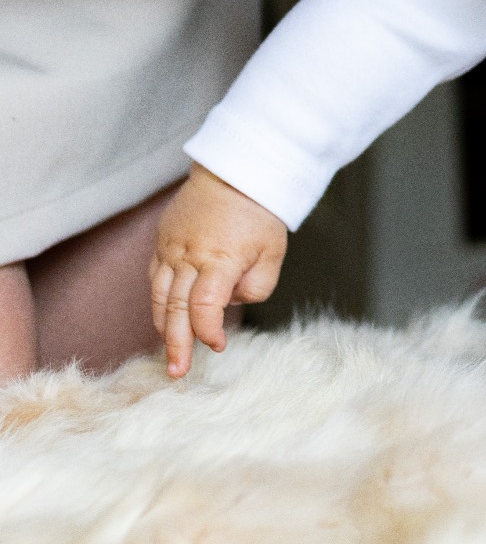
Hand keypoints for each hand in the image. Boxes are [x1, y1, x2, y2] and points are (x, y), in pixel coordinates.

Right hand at [149, 165, 287, 378]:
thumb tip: (229, 304)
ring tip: (170, 353)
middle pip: (175, 308)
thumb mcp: (273, 253)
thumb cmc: (259, 213)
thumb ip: (255, 287)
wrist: (234, 171)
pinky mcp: (162, 241)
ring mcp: (171, 247)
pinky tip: (166, 318)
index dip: (207, 332)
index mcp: (219, 259)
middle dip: (176, 344)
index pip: (204, 307)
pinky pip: (155, 278)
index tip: (217, 345)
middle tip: (177, 372)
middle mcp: (189, 255)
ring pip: (159, 296)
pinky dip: (160, 301)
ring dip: (163, 328)